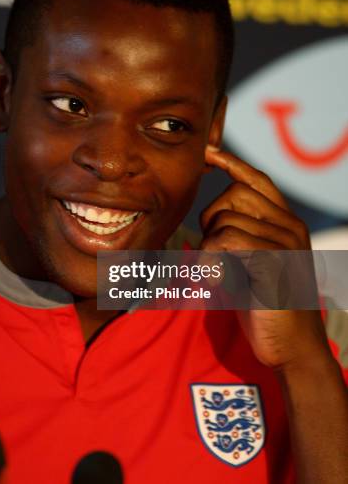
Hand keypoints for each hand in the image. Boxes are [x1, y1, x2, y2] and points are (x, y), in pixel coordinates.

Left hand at [200, 145, 332, 371]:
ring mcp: (285, 242)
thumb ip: (239, 238)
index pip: (257, 180)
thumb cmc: (265, 306)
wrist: (292, 349)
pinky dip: (210, 259)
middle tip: (215, 252)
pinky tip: (216, 280)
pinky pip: (227, 240)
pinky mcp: (275, 261)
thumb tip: (209, 219)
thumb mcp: (251, 264)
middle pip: (233, 194)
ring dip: (208, 247)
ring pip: (225, 220)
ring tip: (218, 274)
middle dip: (212, 218)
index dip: (231, 163)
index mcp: (285, 224)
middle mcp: (289, 226)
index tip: (208, 152)